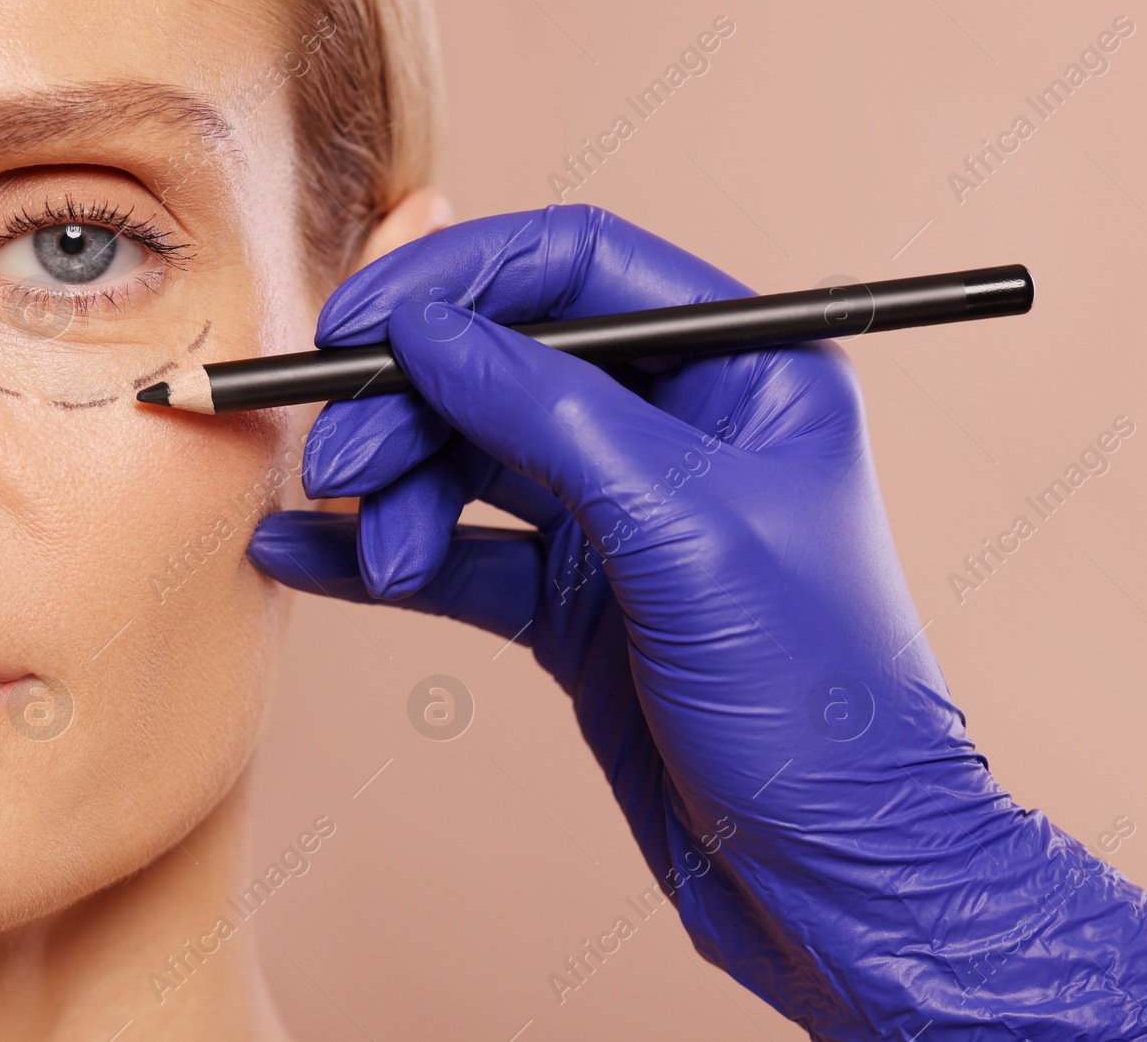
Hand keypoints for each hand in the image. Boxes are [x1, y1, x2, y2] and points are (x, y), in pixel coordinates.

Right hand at [248, 205, 1146, 1039]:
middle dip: (414, 404)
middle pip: (509, 363)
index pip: (581, 268)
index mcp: (746, 371)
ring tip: (373, 550)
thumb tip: (428, 329)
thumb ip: (552, 416)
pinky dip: (388, 558)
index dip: (462, 281)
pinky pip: (466, 555)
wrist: (838, 878)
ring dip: (401, 491)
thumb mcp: (686, 532)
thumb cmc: (818, 703)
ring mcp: (624, 519)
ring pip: (475, 460)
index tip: (361, 323)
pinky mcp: (579, 605)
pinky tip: (308, 561)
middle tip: (347, 466)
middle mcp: (680, 429)